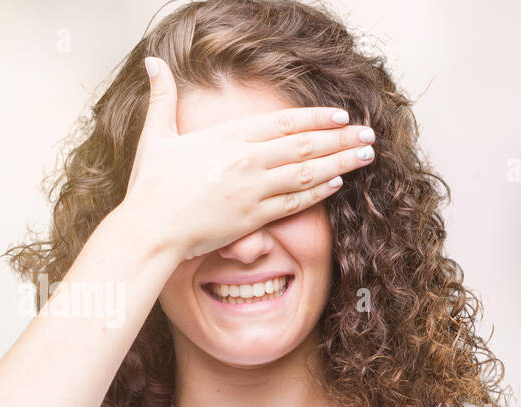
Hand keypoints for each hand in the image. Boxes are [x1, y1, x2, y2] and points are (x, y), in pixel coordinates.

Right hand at [120, 56, 376, 260]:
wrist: (151, 229)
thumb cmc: (151, 186)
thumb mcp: (156, 136)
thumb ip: (162, 98)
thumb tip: (153, 62)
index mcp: (226, 138)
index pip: (283, 123)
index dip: (316, 118)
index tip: (340, 116)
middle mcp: (245, 161)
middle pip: (304, 145)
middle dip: (341, 139)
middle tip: (368, 134)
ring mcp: (253, 191)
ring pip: (307, 173)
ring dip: (341, 163)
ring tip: (366, 156)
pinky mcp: (255, 218)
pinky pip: (295, 203)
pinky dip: (319, 191)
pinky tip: (338, 183)